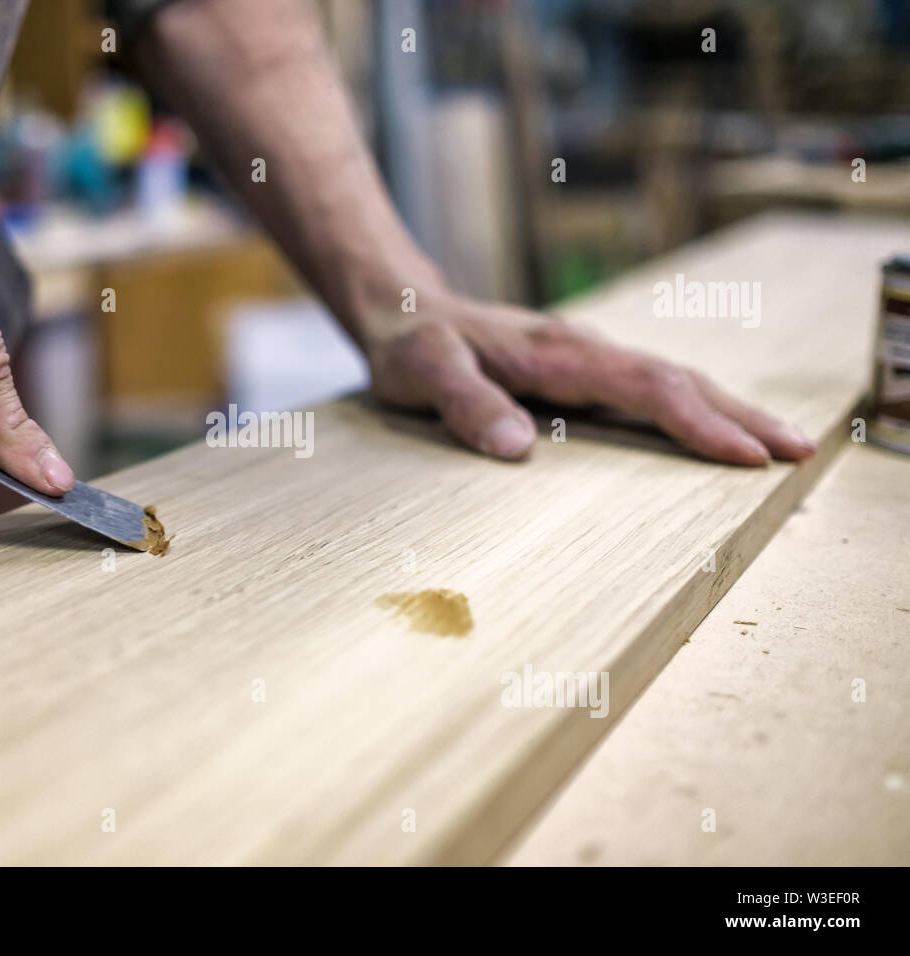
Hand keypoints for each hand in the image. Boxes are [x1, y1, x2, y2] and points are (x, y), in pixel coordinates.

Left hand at [363, 292, 816, 464]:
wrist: (400, 310)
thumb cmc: (412, 344)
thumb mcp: (423, 373)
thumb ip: (467, 404)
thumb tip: (520, 449)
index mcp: (555, 352)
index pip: (644, 387)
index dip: (697, 422)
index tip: (746, 456)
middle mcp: (580, 349)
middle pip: (677, 379)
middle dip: (739, 416)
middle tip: (799, 451)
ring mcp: (583, 357)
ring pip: (670, 380)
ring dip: (725, 410)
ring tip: (777, 444)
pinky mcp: (577, 369)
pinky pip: (648, 387)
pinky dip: (690, 407)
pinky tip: (711, 428)